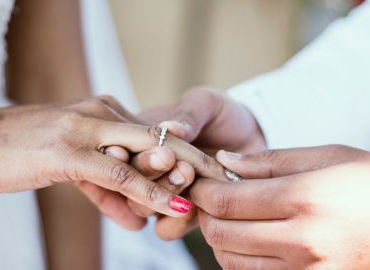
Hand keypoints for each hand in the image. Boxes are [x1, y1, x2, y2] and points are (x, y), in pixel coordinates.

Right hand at [0, 98, 224, 229]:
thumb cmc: (21, 153)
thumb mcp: (71, 170)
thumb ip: (106, 190)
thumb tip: (136, 220)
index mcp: (103, 112)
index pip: (155, 134)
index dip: (187, 154)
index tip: (212, 174)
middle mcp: (100, 113)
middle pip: (162, 138)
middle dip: (197, 161)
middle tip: (226, 181)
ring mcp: (85, 128)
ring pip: (147, 152)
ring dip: (181, 175)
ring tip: (210, 195)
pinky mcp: (67, 149)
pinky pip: (118, 172)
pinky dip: (148, 190)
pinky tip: (173, 205)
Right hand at [130, 87, 265, 239]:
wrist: (251, 136)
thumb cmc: (221, 115)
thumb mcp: (206, 104)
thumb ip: (189, 114)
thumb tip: (169, 127)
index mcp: (139, 140)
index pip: (119, 151)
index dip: (117, 154)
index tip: (122, 150)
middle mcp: (145, 170)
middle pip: (126, 182)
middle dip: (145, 170)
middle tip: (170, 158)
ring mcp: (160, 194)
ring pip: (141, 208)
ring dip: (161, 193)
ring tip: (189, 173)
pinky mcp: (181, 215)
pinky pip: (166, 229)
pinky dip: (177, 221)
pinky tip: (196, 205)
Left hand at [191, 145, 369, 269]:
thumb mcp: (329, 157)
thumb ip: (271, 160)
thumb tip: (225, 161)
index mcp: (305, 199)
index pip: (227, 201)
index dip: (202, 190)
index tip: (199, 181)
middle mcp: (304, 241)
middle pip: (221, 233)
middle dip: (206, 214)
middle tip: (212, 198)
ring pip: (231, 261)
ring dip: (220, 238)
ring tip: (232, 217)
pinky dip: (240, 260)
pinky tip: (251, 240)